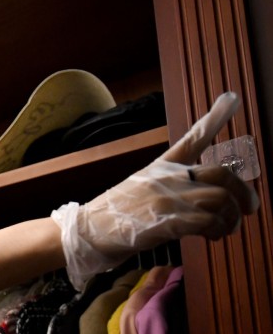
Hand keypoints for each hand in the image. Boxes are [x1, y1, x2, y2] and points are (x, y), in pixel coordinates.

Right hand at [51, 91, 258, 289]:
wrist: (86, 232)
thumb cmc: (113, 217)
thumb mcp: (139, 192)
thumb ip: (169, 189)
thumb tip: (197, 199)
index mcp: (160, 168)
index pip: (191, 139)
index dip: (214, 118)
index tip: (231, 98)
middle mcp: (166, 178)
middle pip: (220, 174)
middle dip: (242, 193)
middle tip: (247, 208)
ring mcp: (166, 198)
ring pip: (220, 199)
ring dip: (230, 218)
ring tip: (224, 230)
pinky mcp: (166, 220)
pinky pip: (208, 220)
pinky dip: (217, 229)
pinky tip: (212, 236)